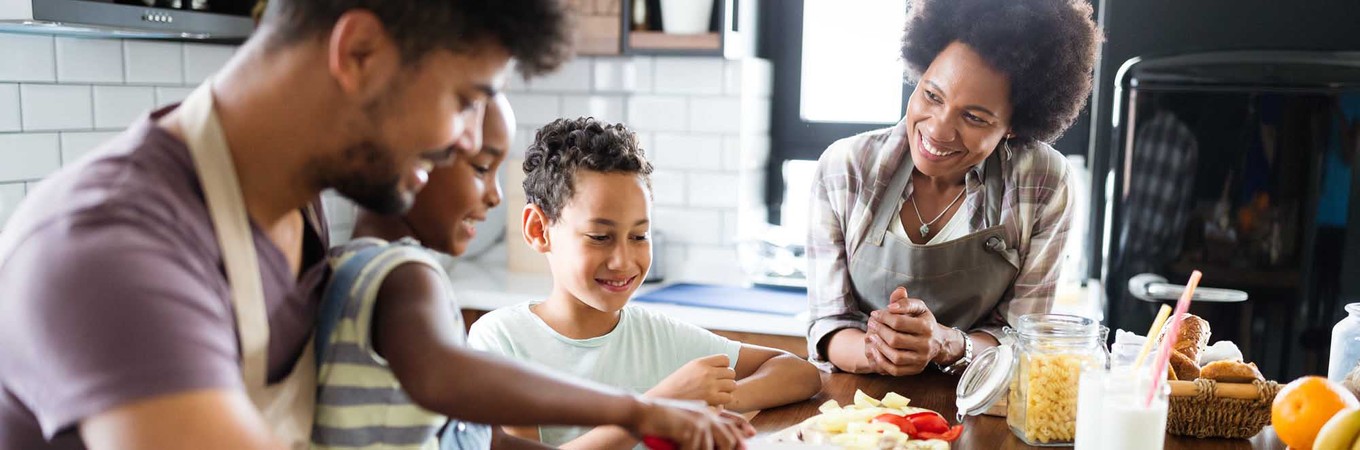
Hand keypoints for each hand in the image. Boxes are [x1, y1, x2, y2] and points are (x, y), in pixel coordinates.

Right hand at [628, 397, 753, 449]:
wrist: (640, 411)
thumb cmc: (658, 421)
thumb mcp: (683, 424)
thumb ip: (698, 430)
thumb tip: (710, 443)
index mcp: (705, 412)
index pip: (730, 422)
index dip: (741, 430)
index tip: (751, 436)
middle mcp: (705, 415)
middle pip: (729, 438)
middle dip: (729, 449)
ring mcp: (699, 421)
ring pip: (714, 448)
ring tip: (686, 447)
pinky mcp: (690, 429)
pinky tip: (679, 449)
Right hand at [647, 354, 737, 407]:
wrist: (665, 399)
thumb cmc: (675, 386)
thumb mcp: (688, 368)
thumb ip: (704, 366)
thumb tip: (721, 365)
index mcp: (701, 362)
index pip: (725, 359)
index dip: (723, 367)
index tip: (717, 373)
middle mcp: (707, 372)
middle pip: (731, 372)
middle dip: (726, 379)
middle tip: (718, 386)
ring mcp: (710, 385)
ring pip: (732, 385)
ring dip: (727, 390)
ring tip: (717, 393)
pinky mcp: (711, 398)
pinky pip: (728, 397)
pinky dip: (724, 400)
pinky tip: (716, 401)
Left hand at [864, 287, 947, 375]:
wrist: (937, 341)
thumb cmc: (922, 321)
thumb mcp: (918, 307)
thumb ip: (904, 302)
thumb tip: (891, 306)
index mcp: (927, 327)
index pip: (899, 322)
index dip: (883, 317)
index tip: (875, 314)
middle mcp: (926, 345)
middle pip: (895, 340)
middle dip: (879, 331)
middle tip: (871, 324)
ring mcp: (921, 359)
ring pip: (895, 357)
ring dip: (879, 346)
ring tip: (872, 336)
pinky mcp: (916, 369)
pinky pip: (895, 370)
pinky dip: (882, 361)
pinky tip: (875, 350)